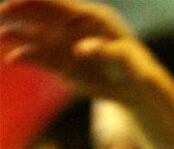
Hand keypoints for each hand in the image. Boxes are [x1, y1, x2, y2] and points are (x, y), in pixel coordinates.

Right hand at [0, 0, 156, 98]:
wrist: (132, 87)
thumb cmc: (133, 67)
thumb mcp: (124, 59)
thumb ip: (105, 51)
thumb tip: (80, 49)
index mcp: (91, 18)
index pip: (59, 4)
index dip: (37, 1)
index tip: (17, 2)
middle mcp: (74, 28)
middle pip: (42, 16)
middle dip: (20, 13)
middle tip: (1, 13)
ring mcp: (67, 46)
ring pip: (37, 37)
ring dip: (18, 35)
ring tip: (1, 36)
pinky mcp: (63, 65)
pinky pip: (41, 59)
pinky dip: (28, 58)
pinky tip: (13, 59)